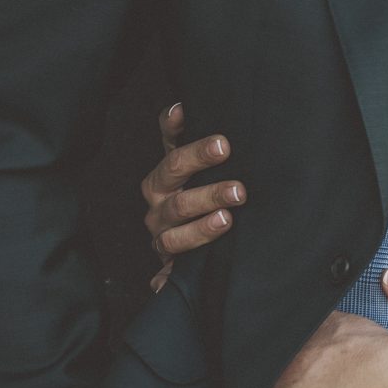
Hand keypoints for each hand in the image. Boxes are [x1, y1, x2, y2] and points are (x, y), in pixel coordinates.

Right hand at [142, 104, 247, 292]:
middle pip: (172, 171)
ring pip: (176, 216)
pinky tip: (167, 277)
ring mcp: (162, 225)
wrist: (195, 247)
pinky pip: (168, 262)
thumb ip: (212, 153)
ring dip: (201, 216)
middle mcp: (160, 194)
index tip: (183, 110)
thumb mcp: (216, 178)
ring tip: (227, 215)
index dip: (173, 125)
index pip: (170, 141)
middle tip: (226, 151)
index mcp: (170, 170)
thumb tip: (190, 111)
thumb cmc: (214, 199)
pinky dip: (166, 272)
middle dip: (198, 160)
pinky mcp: (167, 256)